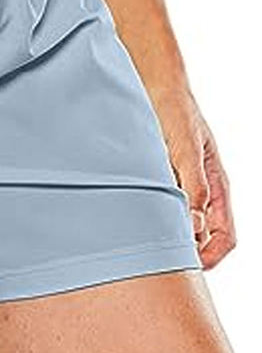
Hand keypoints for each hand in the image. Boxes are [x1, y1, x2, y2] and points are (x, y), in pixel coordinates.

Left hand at [150, 86, 234, 269]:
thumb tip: (197, 226)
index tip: (186, 268)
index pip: (224, 237)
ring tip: (139, 245)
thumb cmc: (174, 110)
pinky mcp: (156, 176)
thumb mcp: (186, 148)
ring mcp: (178, 184)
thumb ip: (194, 185)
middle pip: (199, 236)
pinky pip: (157, 206)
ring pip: (176, 223)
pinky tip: (128, 220)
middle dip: (183, 253)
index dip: (209, 257)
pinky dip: (146, 217)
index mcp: (216, 186)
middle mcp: (199, 189)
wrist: (152, 84)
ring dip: (163, 236)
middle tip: (155, 264)